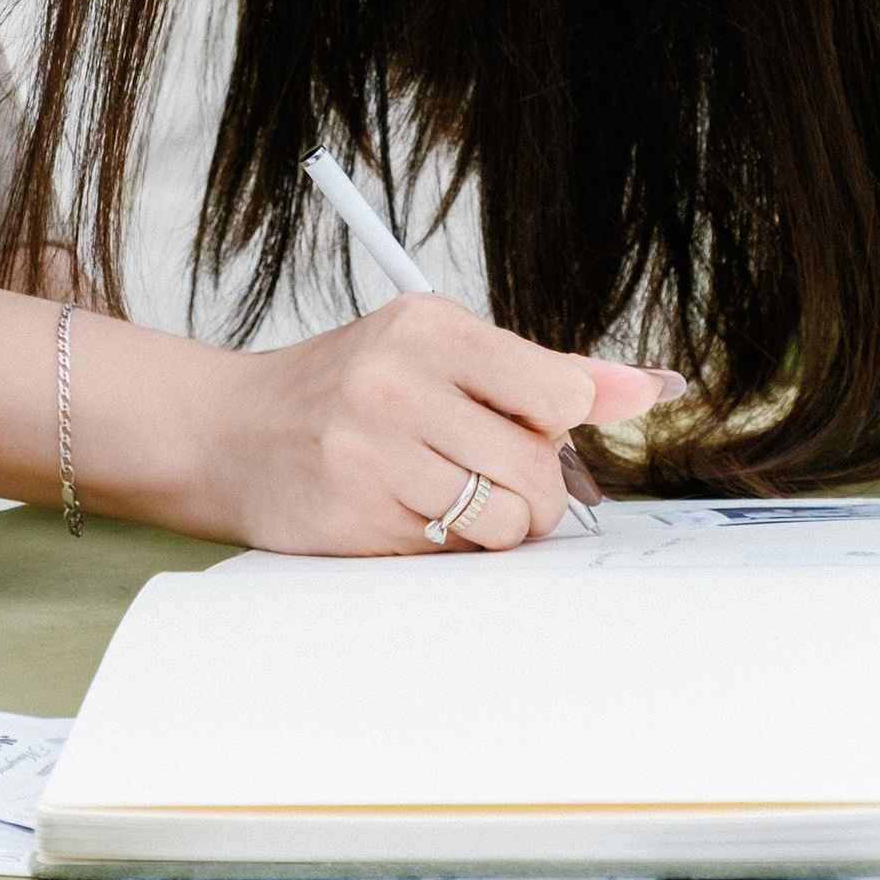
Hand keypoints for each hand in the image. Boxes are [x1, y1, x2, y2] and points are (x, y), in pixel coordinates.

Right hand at [0, 255, 683, 552]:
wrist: (224, 429)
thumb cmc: (346, 388)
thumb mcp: (438, 350)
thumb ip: (545, 372)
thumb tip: (655, 387)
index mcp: (431, 326)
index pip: (561, 387)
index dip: (571, 423)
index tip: (549, 430)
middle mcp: (399, 380)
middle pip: (539, 466)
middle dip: (537, 491)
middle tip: (500, 482)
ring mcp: (371, 451)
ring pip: (502, 519)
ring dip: (498, 528)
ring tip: (455, 501)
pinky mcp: (352, 516)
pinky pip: (449, 554)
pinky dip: (446, 548)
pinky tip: (408, 517)